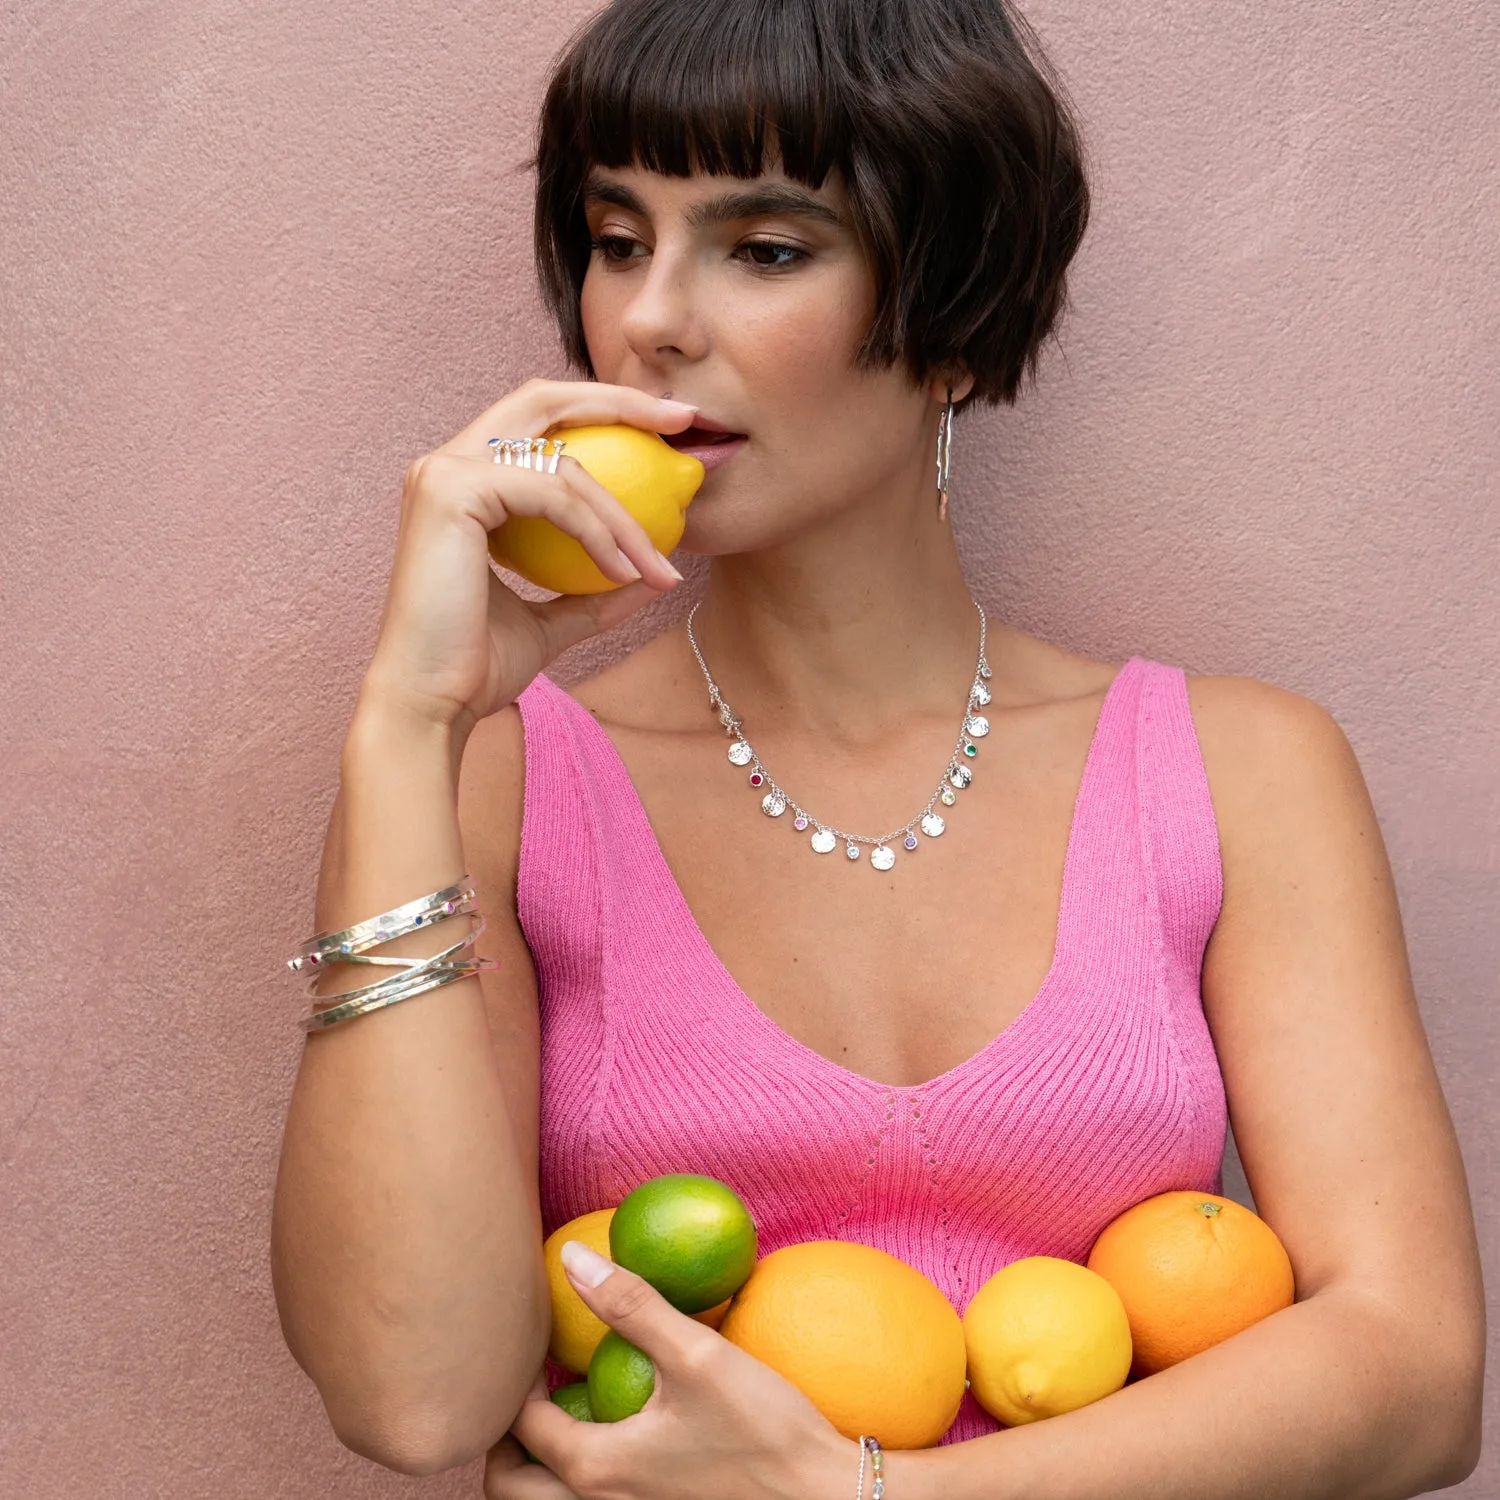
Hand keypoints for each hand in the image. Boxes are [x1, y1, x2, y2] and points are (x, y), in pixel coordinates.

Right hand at [360, 379, 698, 733]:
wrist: (431, 703)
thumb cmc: (477, 667)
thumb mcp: (552, 622)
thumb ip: (595, 593)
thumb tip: (653, 576)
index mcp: (464, 482)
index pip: (541, 424)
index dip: (605, 415)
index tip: (669, 438)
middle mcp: (448, 463)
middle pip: (546, 399)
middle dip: (621, 401)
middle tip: (683, 421)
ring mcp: (444, 471)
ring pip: (563, 463)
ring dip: (624, 513)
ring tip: (658, 564)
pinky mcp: (453, 490)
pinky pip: (553, 495)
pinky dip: (597, 532)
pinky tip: (625, 571)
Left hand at [483, 1244, 858, 1499]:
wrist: (820, 1495)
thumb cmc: (761, 1428)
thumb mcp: (696, 1354)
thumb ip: (629, 1304)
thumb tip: (570, 1257)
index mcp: (594, 1470)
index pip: (519, 1425)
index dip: (517, 1377)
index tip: (543, 1341)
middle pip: (510, 1486)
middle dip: (504, 1441)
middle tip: (532, 1388)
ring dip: (537, 1464)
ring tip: (566, 1410)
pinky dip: (573, 1478)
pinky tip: (616, 1431)